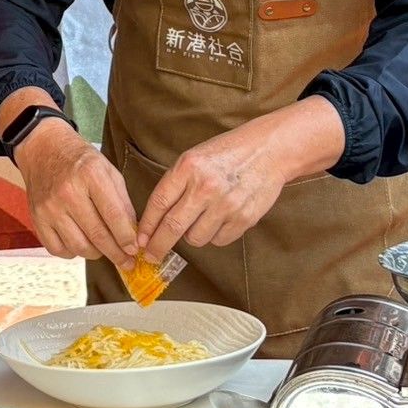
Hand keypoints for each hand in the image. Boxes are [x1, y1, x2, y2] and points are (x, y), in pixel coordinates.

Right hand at [17, 121, 137, 268]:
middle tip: (127, 262)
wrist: (43, 150)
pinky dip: (72, 253)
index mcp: (90, 175)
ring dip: (96, 254)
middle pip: (97, 235)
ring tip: (104, 249)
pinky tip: (80, 243)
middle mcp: (68, 192)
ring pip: (79, 247)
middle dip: (117, 253)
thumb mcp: (107, 170)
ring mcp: (50, 208)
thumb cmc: (79, 161)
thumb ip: (122, 201)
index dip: (126, 237)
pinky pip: (58, 249)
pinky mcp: (37, 219)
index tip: (134, 249)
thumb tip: (132, 234)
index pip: (113, 215)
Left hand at [136, 99, 345, 259]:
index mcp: (188, 167)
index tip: (139, 240)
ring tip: (201, 218)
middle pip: (173, 227)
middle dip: (158, 246)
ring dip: (191, 235)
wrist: (269, 150)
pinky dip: (214, 235)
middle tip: (150, 256)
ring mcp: (226, 204)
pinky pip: (219, 240)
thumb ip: (175, 184)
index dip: (146, 226)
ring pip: (195, 238)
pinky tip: (220, 218)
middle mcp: (205, 187)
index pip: (159, 203)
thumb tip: (154, 219)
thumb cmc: (226, 153)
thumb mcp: (194, 157)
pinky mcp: (244, 218)